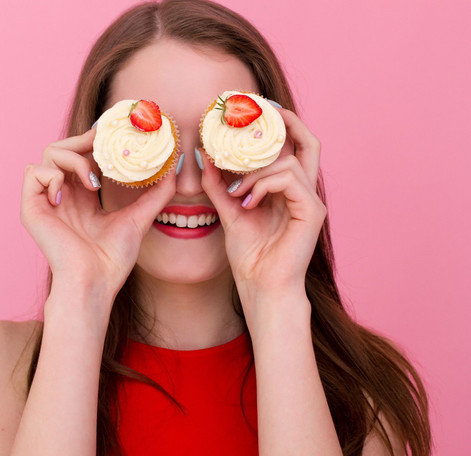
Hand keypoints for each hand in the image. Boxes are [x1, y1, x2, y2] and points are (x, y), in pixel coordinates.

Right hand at [20, 128, 175, 309]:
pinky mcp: (32, 208)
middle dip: (84, 139)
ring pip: (49, 153)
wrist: (94, 282)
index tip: (115, 131)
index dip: (96, 140)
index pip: (84, 155)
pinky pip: (33, 172)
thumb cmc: (112, 259)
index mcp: (82, 195)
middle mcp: (63, 194)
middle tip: (104, 143)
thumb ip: (156, 194)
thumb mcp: (140, 218)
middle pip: (65, 147)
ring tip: (93, 182)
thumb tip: (175, 168)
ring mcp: (46, 200)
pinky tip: (67, 194)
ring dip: (74, 159)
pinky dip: (52, 175)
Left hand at [200, 108, 325, 305]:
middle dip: (287, 122)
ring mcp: (311, 200)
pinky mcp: (312, 212)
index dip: (279, 124)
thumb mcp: (229, 211)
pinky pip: (289, 180)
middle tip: (262, 112)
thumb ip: (219, 184)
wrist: (260, 286)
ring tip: (236, 191)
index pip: (291, 146)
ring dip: (256, 171)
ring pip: (288, 162)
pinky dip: (263, 185)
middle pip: (308, 141)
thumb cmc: (250, 254)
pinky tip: (247, 202)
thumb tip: (202, 155)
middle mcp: (304, 190)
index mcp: (288, 188)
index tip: (256, 111)